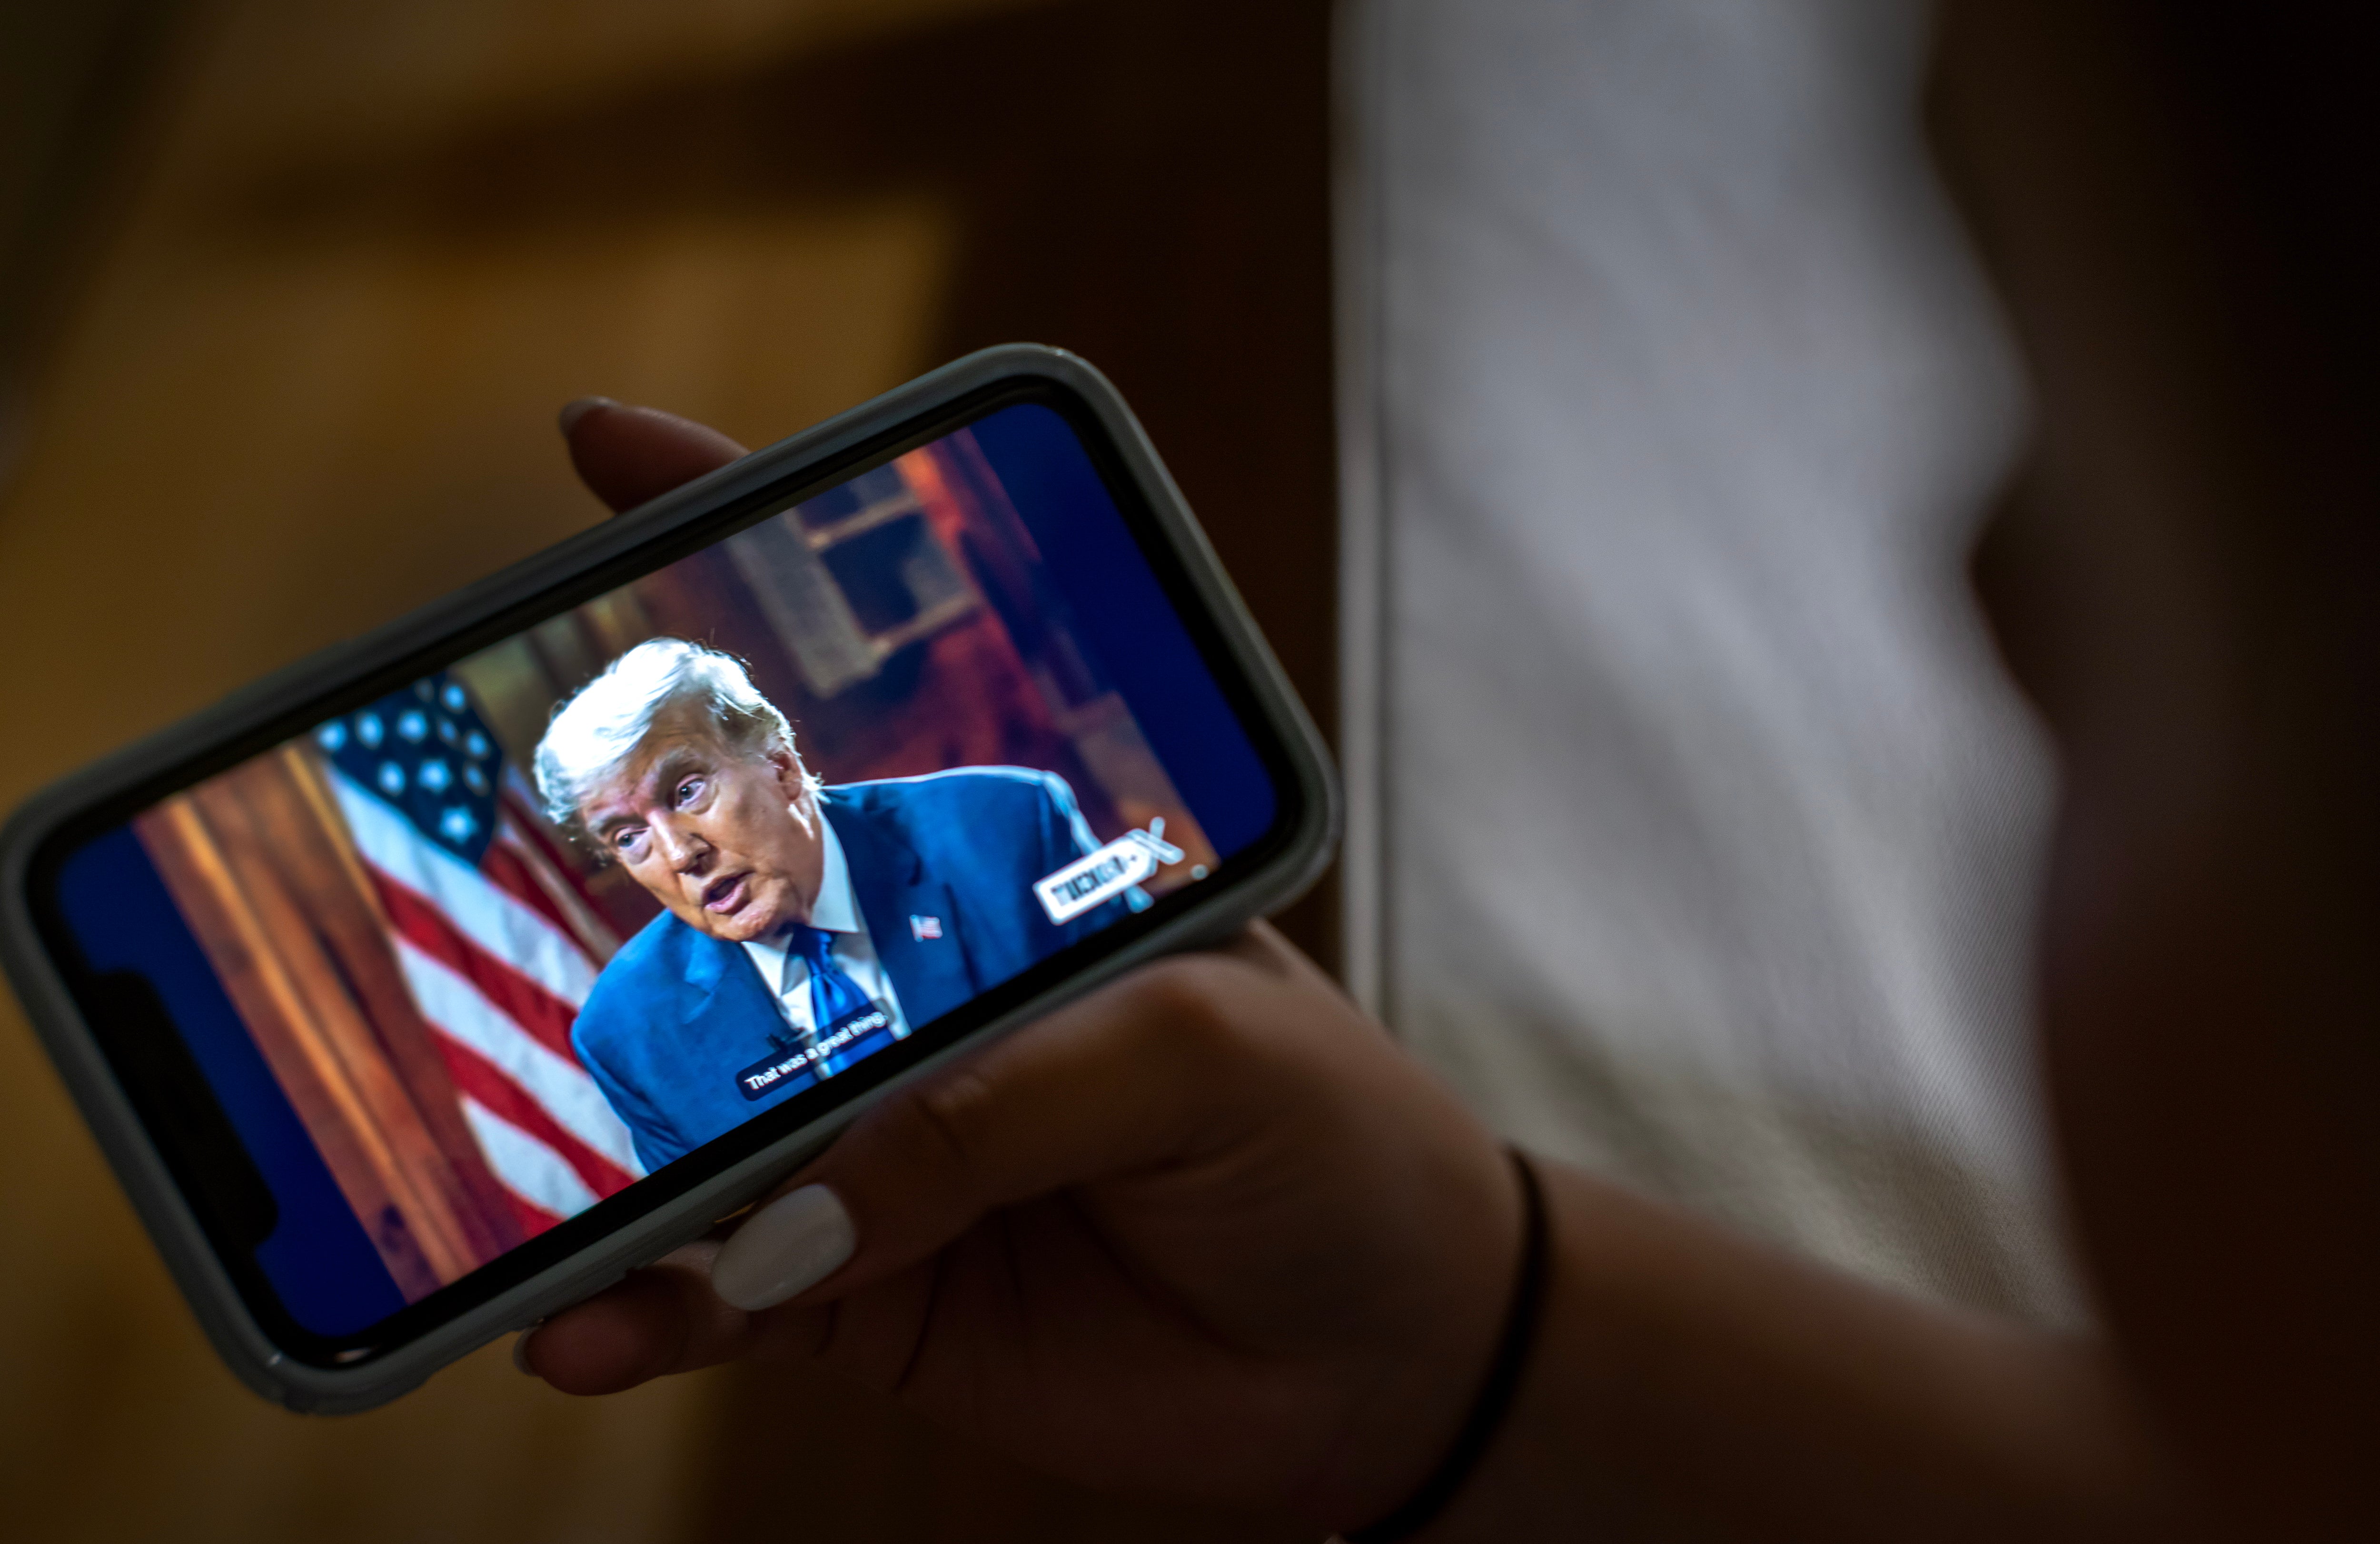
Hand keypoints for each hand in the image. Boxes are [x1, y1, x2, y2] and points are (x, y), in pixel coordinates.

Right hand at [525, 402, 1523, 1531]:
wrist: (1381, 1348)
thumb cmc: (1328, 1137)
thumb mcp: (1198, 1052)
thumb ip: (994, 1103)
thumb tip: (788, 1208)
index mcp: (1003, 857)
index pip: (855, 687)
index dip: (732, 559)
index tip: (604, 441)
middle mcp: (907, 966)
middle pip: (714, 886)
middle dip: (587, 859)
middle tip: (450, 845)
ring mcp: (861, 1120)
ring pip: (679, 1104)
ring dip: (581, 1135)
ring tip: (492, 1170)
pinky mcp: (848, 1270)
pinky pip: (711, 1282)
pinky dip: (642, 1308)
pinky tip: (585, 1327)